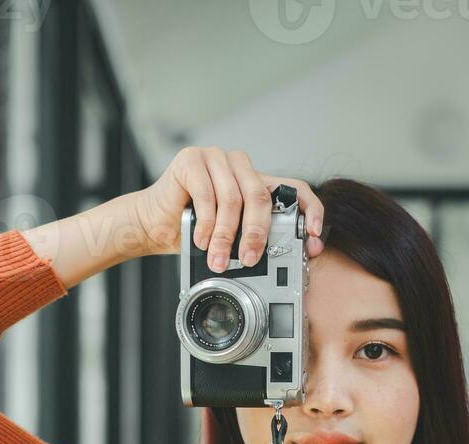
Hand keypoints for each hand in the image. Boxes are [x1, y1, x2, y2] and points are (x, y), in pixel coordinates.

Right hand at [132, 145, 324, 271]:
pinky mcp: (192, 159)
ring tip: (217, 258)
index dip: (310, 212)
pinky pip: (207, 194)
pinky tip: (200, 238)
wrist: (155, 224)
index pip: (294, 188)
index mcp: (256, 181)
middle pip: (261, 197)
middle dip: (256, 234)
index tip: (313, 236)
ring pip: (233, 199)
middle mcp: (239, 166)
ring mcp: (216, 158)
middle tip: (249, 259)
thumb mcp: (233, 237)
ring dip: (224, 235)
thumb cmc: (194, 231)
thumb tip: (285, 256)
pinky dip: (205, 223)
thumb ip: (256, 237)